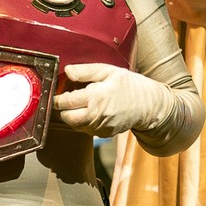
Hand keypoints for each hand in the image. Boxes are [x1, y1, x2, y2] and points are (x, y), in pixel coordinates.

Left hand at [53, 62, 172, 137]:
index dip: (57, 97)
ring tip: (80, 103)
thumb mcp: (109, 71)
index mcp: (96, 97)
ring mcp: (100, 128)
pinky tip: (90, 111)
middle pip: (66, 117)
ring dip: (72, 116)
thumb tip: (67, 71)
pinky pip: (85, 130)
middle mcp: (96, 116)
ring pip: (74, 125)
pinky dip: (83, 122)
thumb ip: (86, 71)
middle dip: (62, 108)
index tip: (57, 92)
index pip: (65, 101)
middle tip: (67, 98)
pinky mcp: (103, 135)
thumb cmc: (129, 85)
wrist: (149, 106)